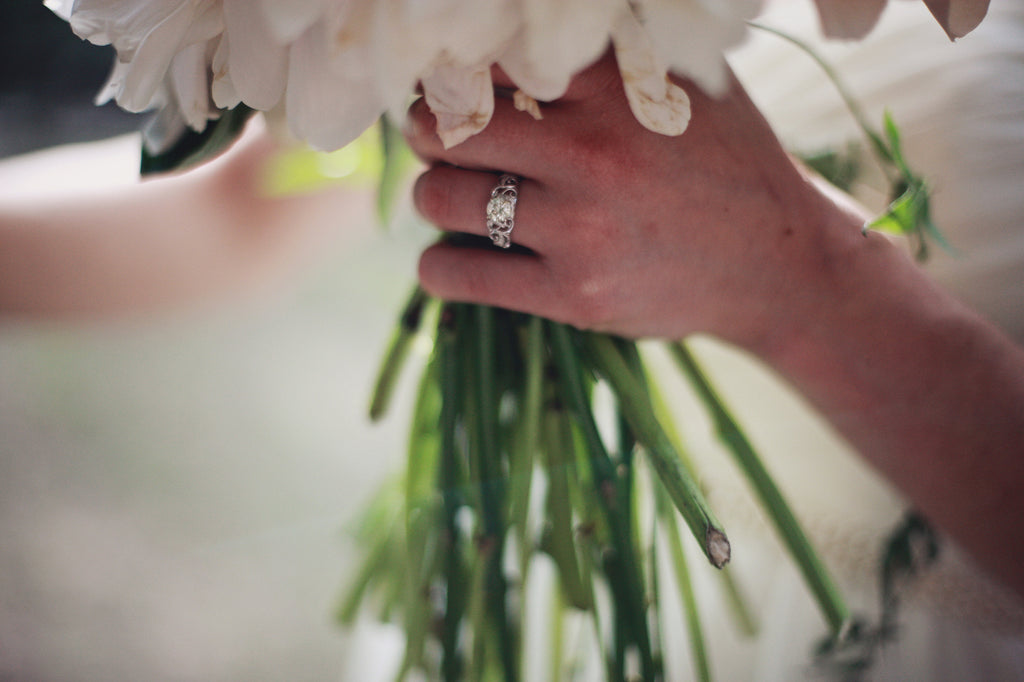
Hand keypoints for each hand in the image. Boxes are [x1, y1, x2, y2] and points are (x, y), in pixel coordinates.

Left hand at [404, 52, 862, 351]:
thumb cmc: (727, 165)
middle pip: (447, 129)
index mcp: (613, 89)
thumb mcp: (689, 84)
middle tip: (436, 140)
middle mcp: (591, 153)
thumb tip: (524, 38)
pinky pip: (456, 275)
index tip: (449, 89)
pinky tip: (451, 258)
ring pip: (440, 199)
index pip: (488, 63)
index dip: (452, 74)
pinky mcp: (572, 294)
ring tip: (452, 197)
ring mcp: (580, 228)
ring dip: (433, 197)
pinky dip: (438, 267)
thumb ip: (614, 55)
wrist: (777, 265)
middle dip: (427, 133)